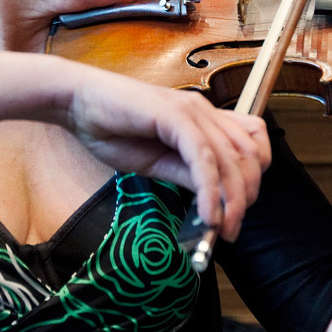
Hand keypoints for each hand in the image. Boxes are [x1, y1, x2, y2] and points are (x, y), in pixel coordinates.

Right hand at [63, 67, 270, 240]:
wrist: (77, 102)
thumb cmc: (112, 128)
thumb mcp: (156, 162)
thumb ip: (187, 174)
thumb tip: (213, 198)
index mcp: (204, 118)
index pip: (253, 142)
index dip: (253, 177)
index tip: (238, 209)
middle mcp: (204, 111)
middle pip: (249, 154)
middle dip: (246, 196)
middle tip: (231, 228)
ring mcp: (191, 111)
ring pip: (230, 159)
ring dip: (231, 200)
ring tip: (221, 229)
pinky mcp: (174, 116)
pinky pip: (203, 158)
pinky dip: (209, 191)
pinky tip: (206, 215)